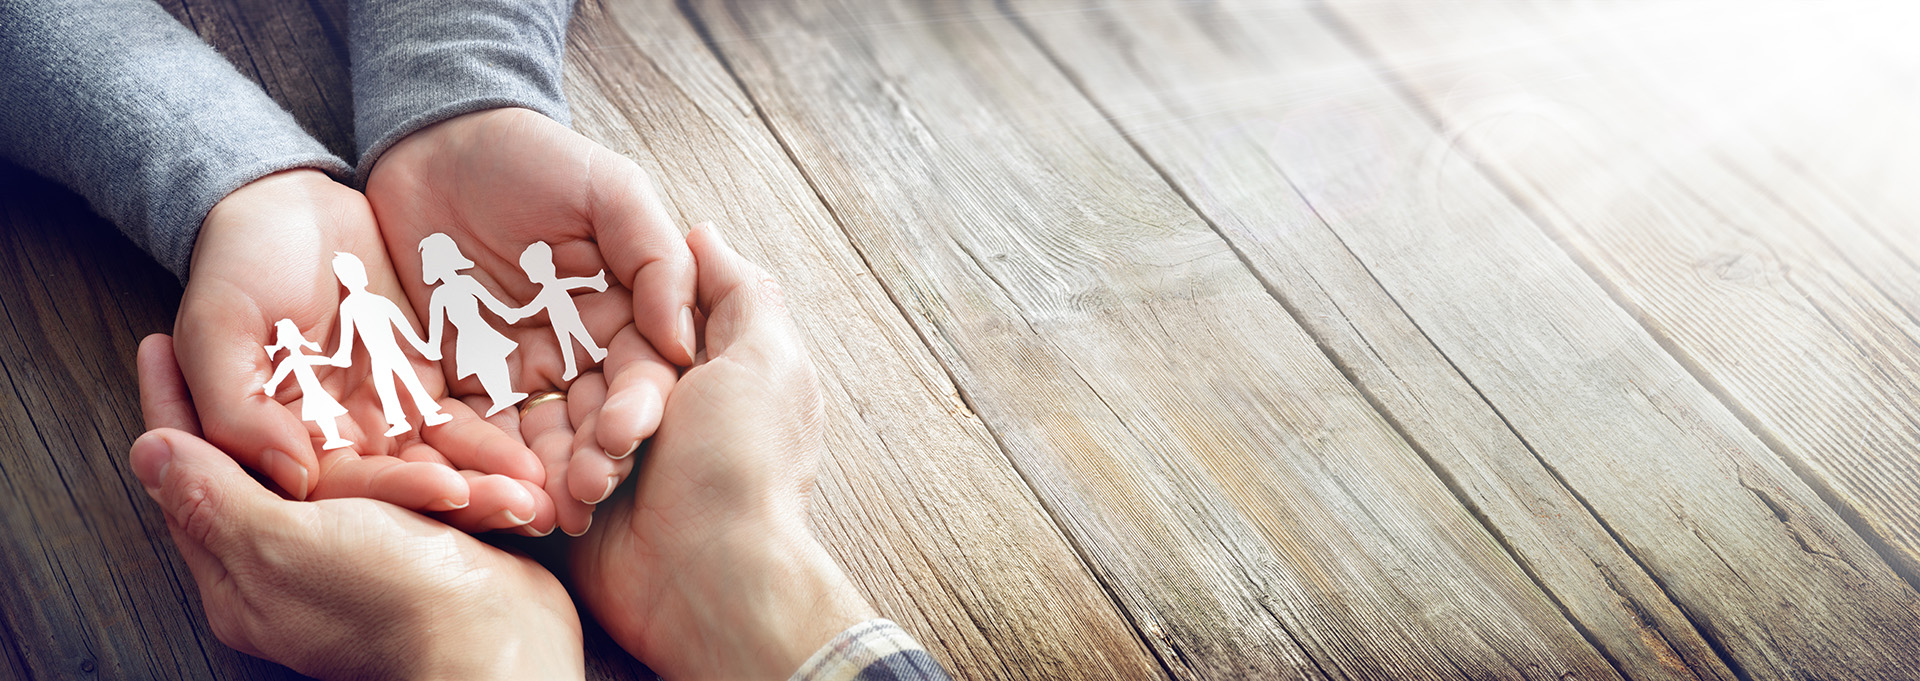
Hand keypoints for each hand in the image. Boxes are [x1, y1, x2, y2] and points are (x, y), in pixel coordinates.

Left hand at [133, 334, 582, 678]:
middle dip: (255, 399)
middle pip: (258, 464)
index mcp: (242, 572)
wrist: (500, 640)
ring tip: (324, 353)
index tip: (159, 346)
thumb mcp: (282, 543)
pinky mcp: (415, 540)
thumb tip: (149, 452)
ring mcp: (357, 551)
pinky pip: (399, 478)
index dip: (174, 407)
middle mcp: (293, 562)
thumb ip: (216, 496)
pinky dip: (405, 446)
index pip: (189, 478)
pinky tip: (403, 406)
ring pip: (337, 464)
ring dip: (343, 413)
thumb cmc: (390, 600)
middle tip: (243, 334)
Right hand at [174, 169, 545, 530]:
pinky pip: (466, 423)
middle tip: (524, 509)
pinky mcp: (424, 387)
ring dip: (491, 481)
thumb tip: (292, 479)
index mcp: (282, 439)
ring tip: (542, 493)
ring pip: (443, 463)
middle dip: (465, 500)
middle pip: (404, 486)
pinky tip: (540, 457)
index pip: (343, 487)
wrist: (285, 205)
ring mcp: (385, 415)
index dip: (397, 491)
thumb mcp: (218, 326)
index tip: (452, 492)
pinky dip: (499, 442)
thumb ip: (238, 406)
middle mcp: (338, 440)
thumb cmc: (237, 262)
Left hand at [367, 108, 692, 535]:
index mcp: (630, 314)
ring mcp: (525, 370)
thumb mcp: (612, 190)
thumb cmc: (536, 158)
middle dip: (596, 461)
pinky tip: (484, 488)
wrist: (437, 141)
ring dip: (545, 477)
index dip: (639, 411)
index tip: (623, 439)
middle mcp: (584, 352)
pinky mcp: (463, 378)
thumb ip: (655, 257)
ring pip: (545, 437)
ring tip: (541, 510)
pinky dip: (482, 461)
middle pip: (599, 420)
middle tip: (584, 494)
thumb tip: (683, 344)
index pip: (646, 376)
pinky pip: (476, 428)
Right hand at [572, 227, 875, 678]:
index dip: (632, 327)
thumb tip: (704, 232)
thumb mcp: (762, 359)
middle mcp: (668, 415)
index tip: (607, 328)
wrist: (708, 580)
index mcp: (714, 375)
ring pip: (567, 418)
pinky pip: (543, 468)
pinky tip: (567, 492)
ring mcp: (623, 462)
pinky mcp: (581, 503)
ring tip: (603, 472)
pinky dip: (551, 477)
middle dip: (606, 401)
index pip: (649, 325)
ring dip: (578, 444)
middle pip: (601, 371)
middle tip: (626, 433)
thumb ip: (737, 291)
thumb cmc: (743, 466)